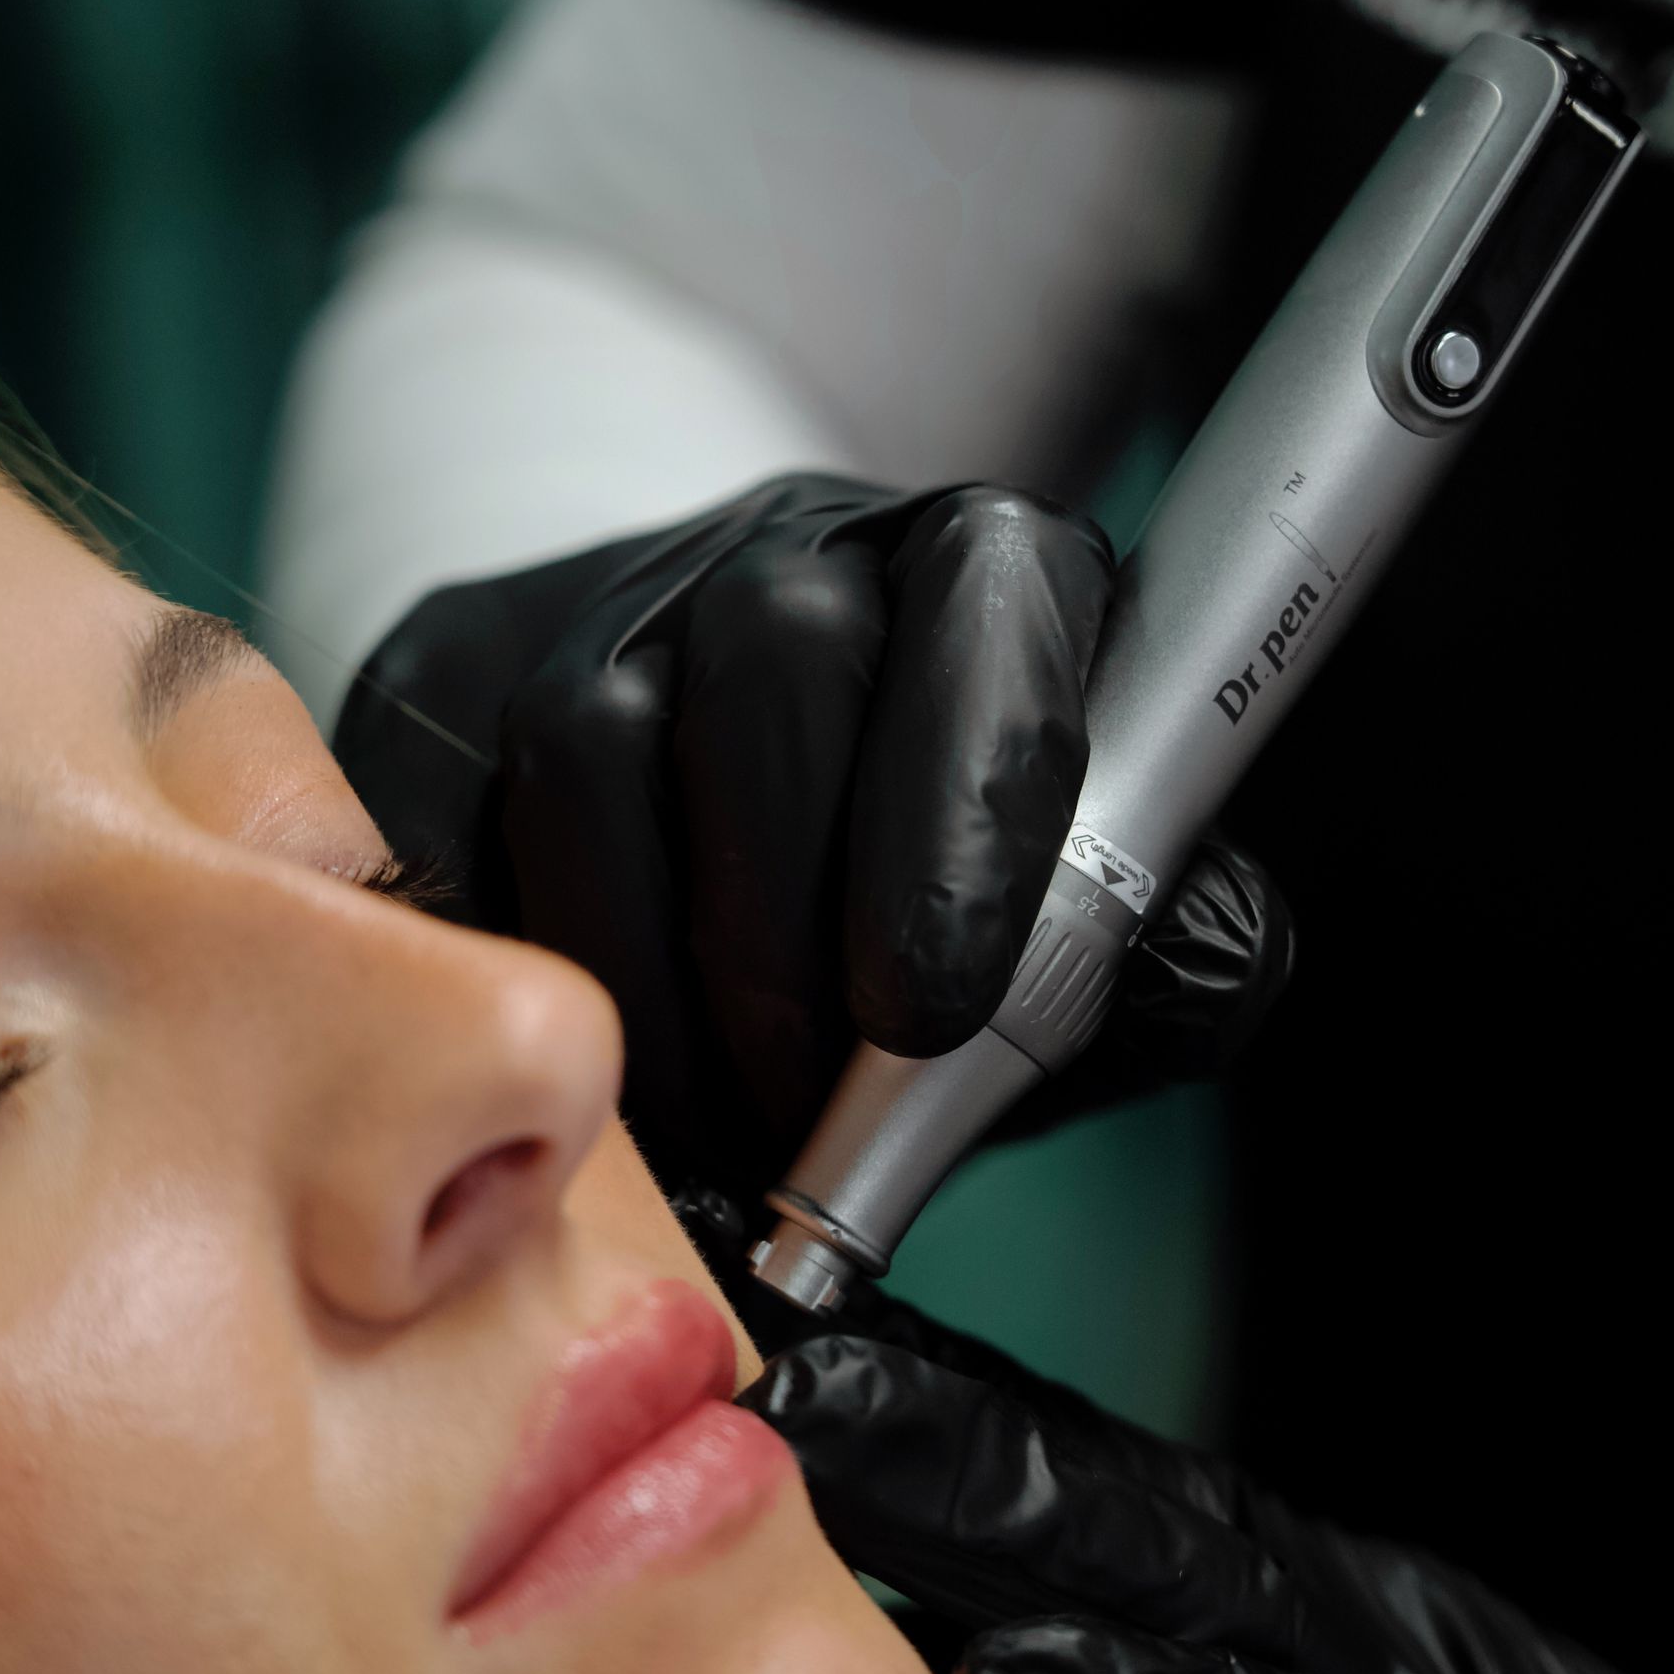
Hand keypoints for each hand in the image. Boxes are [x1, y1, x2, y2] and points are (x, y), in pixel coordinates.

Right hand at [334, 474, 1290, 1201]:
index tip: (932, 1005)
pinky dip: (534, 968)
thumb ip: (1173, 940)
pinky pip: (469, 813)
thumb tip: (1204, 961)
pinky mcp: (468, 675)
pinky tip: (602, 1073)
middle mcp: (798, 552)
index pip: (992, 609)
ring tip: (721, 1122)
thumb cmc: (941, 885)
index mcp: (986, 570)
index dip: (961, 807)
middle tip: (809, 1108)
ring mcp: (617, 602)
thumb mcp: (1086, 906)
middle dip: (790, 928)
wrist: (738, 794)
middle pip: (780, 660)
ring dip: (658, 974)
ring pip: (600, 743)